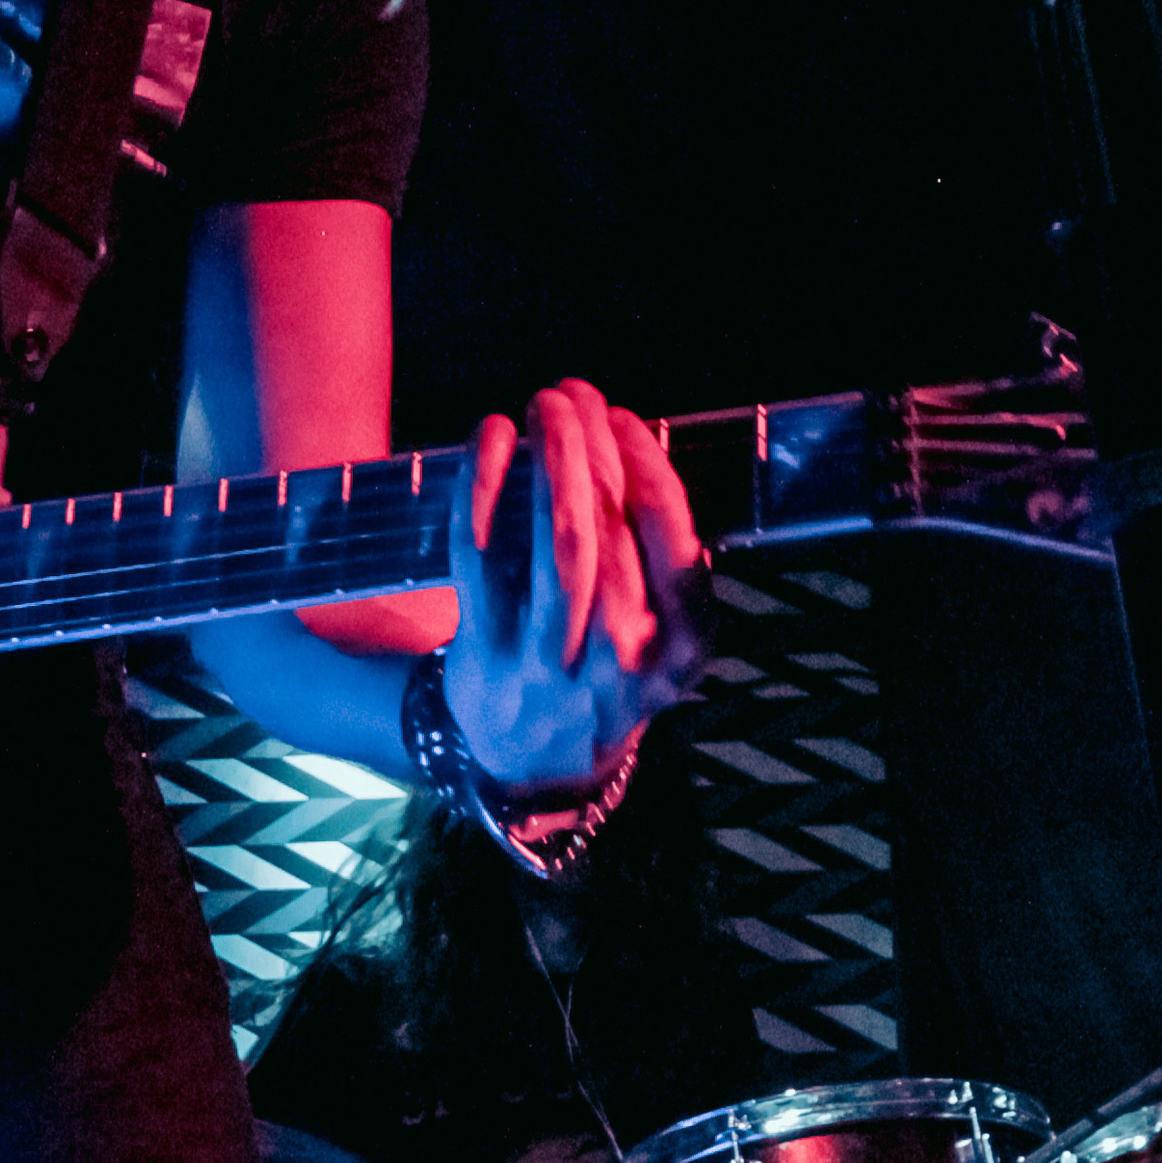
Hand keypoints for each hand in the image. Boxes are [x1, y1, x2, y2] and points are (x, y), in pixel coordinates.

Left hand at [443, 378, 710, 800]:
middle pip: (609, 540)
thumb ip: (663, 562)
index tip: (625, 420)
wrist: (538, 768)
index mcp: (680, 649)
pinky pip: (481, 558)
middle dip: (594, 453)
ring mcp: (549, 661)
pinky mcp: (486, 653)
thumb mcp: (665, 640)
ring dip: (550, 463)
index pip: (674, 550)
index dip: (649, 474)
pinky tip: (491, 436)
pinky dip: (483, 488)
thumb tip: (626, 441)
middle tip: (577, 393)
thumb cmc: (611, 672)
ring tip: (545, 404)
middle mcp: (620, 659)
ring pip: (554, 549)